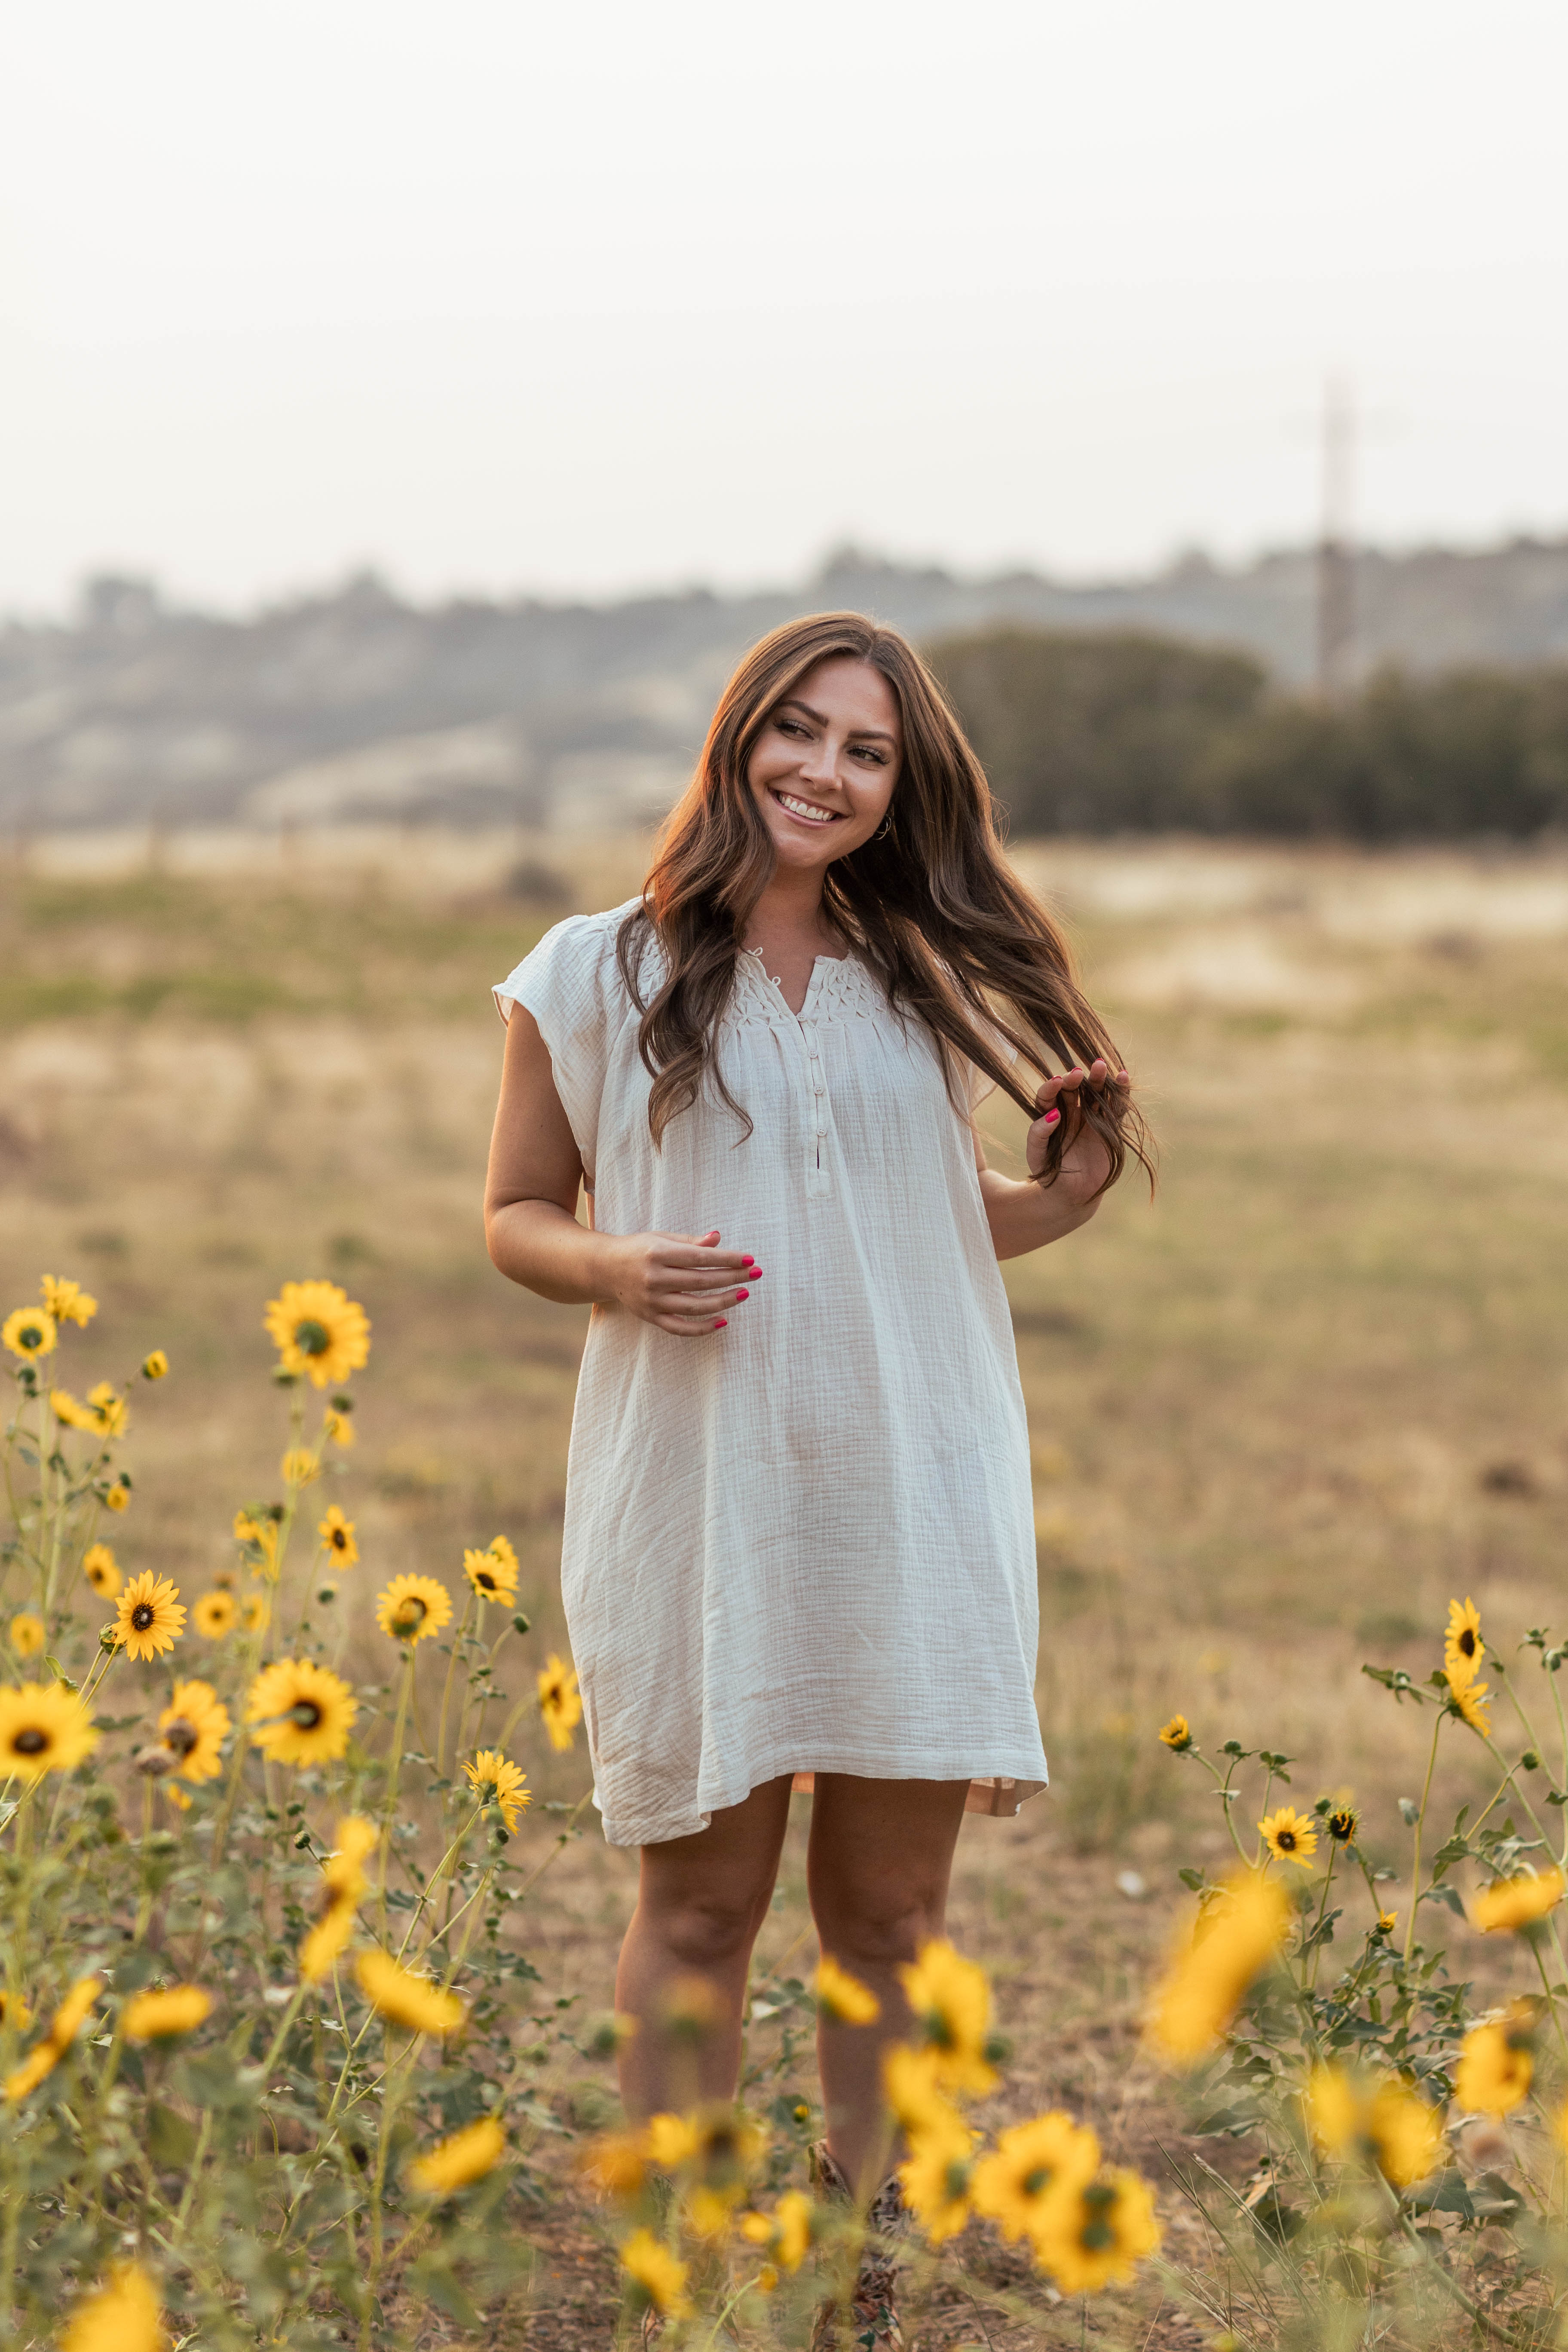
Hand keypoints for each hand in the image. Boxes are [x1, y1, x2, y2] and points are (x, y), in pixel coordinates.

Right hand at [600, 1229, 758, 1335]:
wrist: (604, 1269)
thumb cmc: (638, 1249)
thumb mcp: (661, 1238)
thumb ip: (690, 1241)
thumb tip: (718, 1239)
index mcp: (657, 1253)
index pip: (700, 1258)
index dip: (727, 1259)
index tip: (749, 1259)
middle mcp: (653, 1278)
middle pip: (701, 1281)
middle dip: (731, 1277)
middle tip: (755, 1274)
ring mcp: (651, 1301)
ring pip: (694, 1306)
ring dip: (723, 1302)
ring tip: (743, 1294)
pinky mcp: (650, 1317)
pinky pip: (680, 1328)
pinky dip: (702, 1328)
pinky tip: (722, 1321)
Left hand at [1025, 1059, 1130, 1203]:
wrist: (1071, 1194)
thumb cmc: (1049, 1174)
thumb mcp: (1037, 1155)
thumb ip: (1039, 1133)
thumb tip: (1053, 1113)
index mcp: (1050, 1116)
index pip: (1049, 1095)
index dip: (1051, 1087)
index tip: (1055, 1082)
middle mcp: (1071, 1113)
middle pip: (1074, 1088)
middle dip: (1076, 1078)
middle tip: (1079, 1072)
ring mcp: (1091, 1118)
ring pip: (1095, 1093)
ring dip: (1098, 1078)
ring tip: (1099, 1065)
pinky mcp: (1108, 1127)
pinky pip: (1115, 1107)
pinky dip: (1120, 1092)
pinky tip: (1122, 1077)